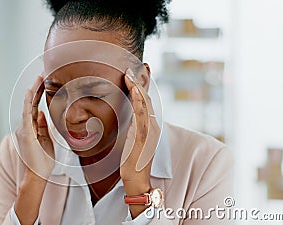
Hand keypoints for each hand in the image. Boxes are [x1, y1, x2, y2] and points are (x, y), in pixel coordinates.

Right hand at [15, 75, 54, 181]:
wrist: (37, 177)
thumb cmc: (42, 161)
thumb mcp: (46, 140)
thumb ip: (43, 127)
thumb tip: (42, 113)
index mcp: (32, 128)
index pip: (36, 106)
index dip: (41, 93)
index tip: (46, 81)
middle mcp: (26, 126)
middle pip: (31, 103)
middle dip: (38, 88)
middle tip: (43, 73)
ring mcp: (24, 129)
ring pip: (28, 105)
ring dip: (34, 91)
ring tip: (39, 77)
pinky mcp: (26, 133)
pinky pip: (26, 115)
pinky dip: (27, 103)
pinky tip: (30, 92)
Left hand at [120, 68, 160, 217]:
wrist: (137, 179)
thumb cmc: (133, 161)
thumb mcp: (134, 140)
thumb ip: (133, 127)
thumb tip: (129, 117)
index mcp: (151, 126)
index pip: (147, 101)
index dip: (143, 86)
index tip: (137, 73)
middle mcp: (153, 125)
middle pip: (148, 98)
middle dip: (143, 81)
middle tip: (137, 66)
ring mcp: (150, 129)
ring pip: (146, 103)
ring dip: (138, 86)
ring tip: (131, 73)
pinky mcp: (144, 134)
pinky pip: (142, 112)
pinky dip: (138, 99)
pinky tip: (133, 89)